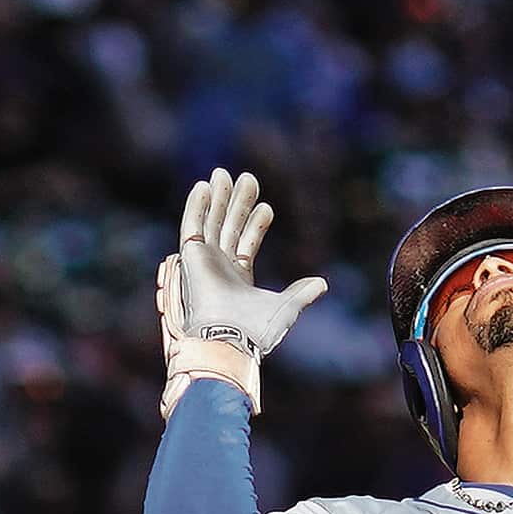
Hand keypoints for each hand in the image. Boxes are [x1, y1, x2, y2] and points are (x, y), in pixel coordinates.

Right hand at [156, 168, 327, 418]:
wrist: (230, 339)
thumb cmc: (255, 331)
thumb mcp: (286, 308)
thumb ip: (302, 294)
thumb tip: (322, 283)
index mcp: (238, 279)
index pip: (245, 244)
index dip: (255, 224)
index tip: (266, 206)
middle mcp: (218, 268)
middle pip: (228, 227)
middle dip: (236, 203)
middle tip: (246, 177)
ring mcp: (203, 262)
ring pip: (210, 222)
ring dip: (216, 198)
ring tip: (223, 174)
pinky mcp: (190, 258)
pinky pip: (191, 226)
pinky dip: (195, 206)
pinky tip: (203, 186)